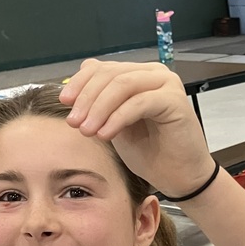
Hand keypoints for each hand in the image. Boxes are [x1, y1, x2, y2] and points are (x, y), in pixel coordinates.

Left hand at [59, 59, 212, 196]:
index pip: (102, 68)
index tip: (65, 103)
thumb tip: (72, 91)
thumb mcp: (115, 125)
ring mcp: (167, 85)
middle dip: (87, 98)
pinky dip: (117, 118)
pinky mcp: (175, 101)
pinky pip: (138, 103)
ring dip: (99, 108)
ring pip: (122, 85)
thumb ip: (100, 105)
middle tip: (74, 122)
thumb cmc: (151, 153)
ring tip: (87, 131)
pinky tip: (105, 134)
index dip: (80, 83)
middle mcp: (154, 74)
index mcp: (139, 76)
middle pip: (110, 74)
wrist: (180, 177)